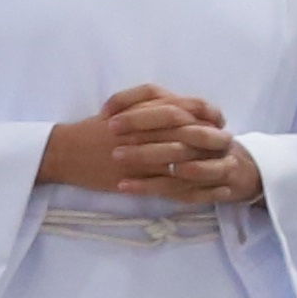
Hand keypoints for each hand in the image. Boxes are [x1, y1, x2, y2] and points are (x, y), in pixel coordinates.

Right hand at [39, 85, 254, 202]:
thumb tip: (190, 108)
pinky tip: (216, 193)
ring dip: (212, 164)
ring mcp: (143, 156)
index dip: (209, 113)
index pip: (188, 107)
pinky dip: (198, 189)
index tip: (220, 120)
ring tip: (230, 169)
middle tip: (229, 145)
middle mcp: (146, 130)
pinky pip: (174, 185)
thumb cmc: (96, 128)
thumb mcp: (126, 108)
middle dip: (214, 139)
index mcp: (144, 111)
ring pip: (186, 159)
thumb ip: (155, 104)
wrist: (65, 152)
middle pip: (192, 132)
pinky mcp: (139, 178)